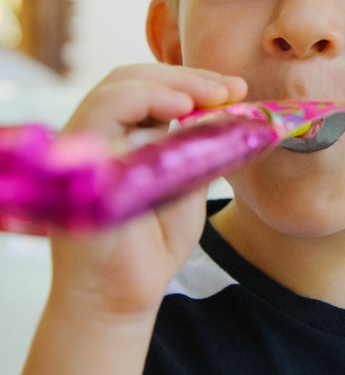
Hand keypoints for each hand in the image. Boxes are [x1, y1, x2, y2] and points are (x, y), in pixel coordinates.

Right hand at [49, 63, 246, 325]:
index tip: (237, 90)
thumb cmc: (153, 245)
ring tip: (210, 96)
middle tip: (231, 89)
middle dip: (188, 77)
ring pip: (117, 88)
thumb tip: (234, 107)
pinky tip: (180, 107)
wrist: (125, 297)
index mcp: (124, 136)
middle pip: (134, 79)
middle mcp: (98, 135)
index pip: (151, 88)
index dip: (194, 82)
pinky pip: (102, 112)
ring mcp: (83, 146)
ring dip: (170, 83)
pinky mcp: (77, 162)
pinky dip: (143, 99)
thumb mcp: (188, 182)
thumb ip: (200, 145)